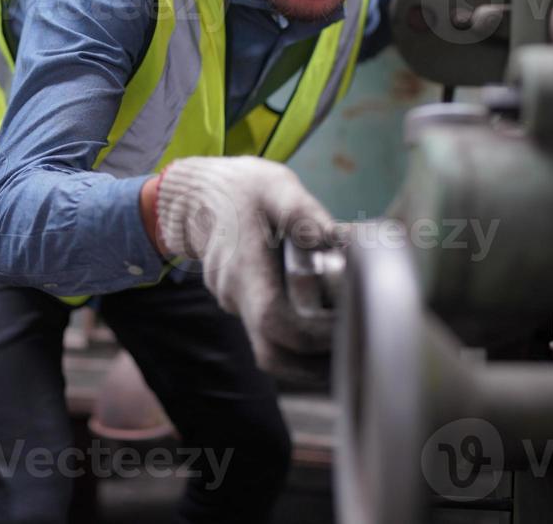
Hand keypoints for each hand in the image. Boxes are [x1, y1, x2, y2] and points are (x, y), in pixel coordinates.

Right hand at [154, 156, 337, 380]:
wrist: (196, 195)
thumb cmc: (241, 189)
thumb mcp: (275, 187)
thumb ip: (303, 213)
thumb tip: (337, 239)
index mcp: (245, 269)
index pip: (275, 321)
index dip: (313, 334)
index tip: (349, 324)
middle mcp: (235, 296)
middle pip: (271, 355)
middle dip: (314, 366)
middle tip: (356, 351)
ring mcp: (234, 304)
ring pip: (270, 350)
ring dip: (307, 359)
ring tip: (347, 342)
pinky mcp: (240, 305)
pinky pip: (267, 334)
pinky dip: (297, 341)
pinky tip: (326, 325)